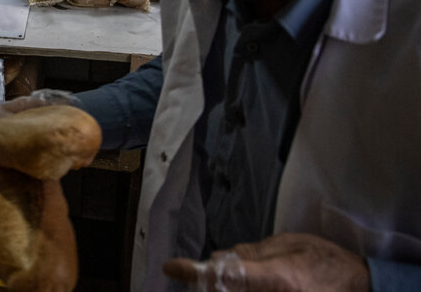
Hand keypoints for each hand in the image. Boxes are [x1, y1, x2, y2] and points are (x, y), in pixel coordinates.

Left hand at [163, 233, 369, 291]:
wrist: (360, 288)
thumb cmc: (326, 263)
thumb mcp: (288, 245)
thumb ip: (251, 253)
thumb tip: (218, 258)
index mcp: (276, 279)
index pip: (225, 276)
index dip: (194, 272)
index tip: (173, 267)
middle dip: (208, 285)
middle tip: (196, 273)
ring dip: (224, 287)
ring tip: (223, 277)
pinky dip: (238, 290)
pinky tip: (237, 283)